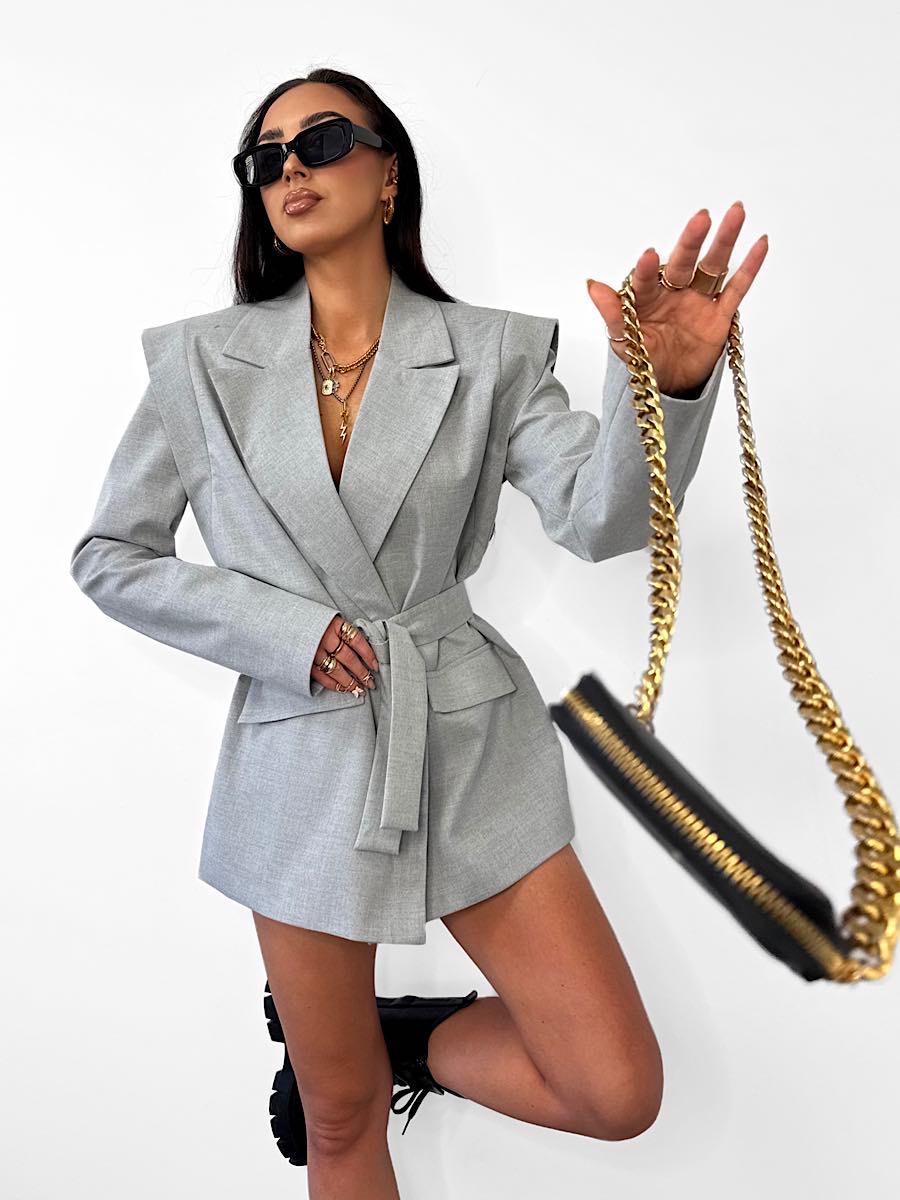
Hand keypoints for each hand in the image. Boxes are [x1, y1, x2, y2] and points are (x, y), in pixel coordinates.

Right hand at [311, 613, 379, 695]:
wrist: (281, 623)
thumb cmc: (309, 622)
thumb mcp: (327, 619)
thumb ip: (342, 631)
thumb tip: (361, 651)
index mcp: (334, 624)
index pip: (357, 641)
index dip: (369, 655)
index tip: (375, 666)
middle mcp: (325, 638)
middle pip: (349, 658)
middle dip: (362, 673)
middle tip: (371, 683)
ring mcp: (313, 652)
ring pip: (337, 671)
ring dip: (350, 682)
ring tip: (359, 690)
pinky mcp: (304, 663)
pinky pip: (322, 678)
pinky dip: (334, 685)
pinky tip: (343, 689)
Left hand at [586, 201, 768, 396]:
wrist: (669, 383)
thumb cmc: (644, 358)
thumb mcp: (624, 341)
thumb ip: (613, 312)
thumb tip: (592, 285)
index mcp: (647, 296)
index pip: (646, 279)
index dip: (647, 269)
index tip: (648, 256)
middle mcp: (674, 291)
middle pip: (684, 262)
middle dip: (692, 241)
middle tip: (701, 218)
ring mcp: (699, 300)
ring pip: (713, 266)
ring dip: (724, 241)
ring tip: (736, 212)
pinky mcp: (720, 315)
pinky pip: (736, 289)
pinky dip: (749, 267)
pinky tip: (759, 243)